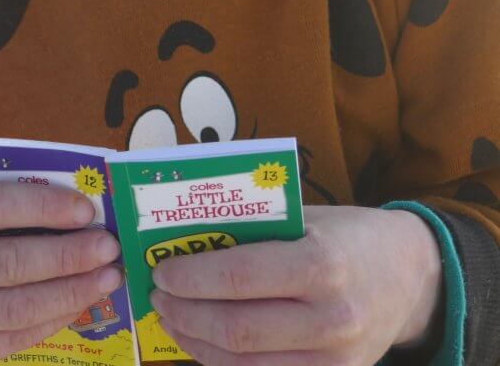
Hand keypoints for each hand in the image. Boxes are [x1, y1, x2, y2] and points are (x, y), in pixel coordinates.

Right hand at [0, 182, 123, 365]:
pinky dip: (52, 319)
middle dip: (66, 255)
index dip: (42, 207)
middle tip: (108, 247)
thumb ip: (6, 198)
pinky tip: (80, 303)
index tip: (86, 210)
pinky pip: (12, 338)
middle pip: (6, 263)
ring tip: (107, 277)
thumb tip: (79, 198)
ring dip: (69, 292)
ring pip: (13, 307)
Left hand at [150, 205, 442, 365]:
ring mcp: (336, 361)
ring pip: (246, 365)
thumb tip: (186, 236)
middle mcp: (332, 318)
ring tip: (172, 319)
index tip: (161, 271)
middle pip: (237, 329)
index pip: (241, 278)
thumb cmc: (346, 235)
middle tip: (158, 296)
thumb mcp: (306, 216)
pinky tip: (203, 345)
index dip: (192, 278)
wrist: (408, 276)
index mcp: (322, 264)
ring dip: (197, 344)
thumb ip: (255, 227)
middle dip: (185, 313)